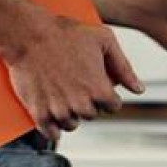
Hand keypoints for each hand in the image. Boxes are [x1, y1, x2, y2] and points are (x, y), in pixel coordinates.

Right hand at [4, 15, 143, 139]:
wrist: (28, 34)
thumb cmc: (64, 33)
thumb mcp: (103, 40)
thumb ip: (124, 67)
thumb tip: (138, 89)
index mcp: (99, 90)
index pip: (113, 106)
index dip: (106, 94)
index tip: (95, 84)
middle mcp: (81, 104)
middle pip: (91, 115)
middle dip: (87, 102)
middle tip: (75, 84)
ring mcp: (59, 110)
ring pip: (71, 125)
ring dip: (70, 114)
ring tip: (62, 95)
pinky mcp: (39, 113)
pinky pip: (51, 133)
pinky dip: (53, 128)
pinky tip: (52, 115)